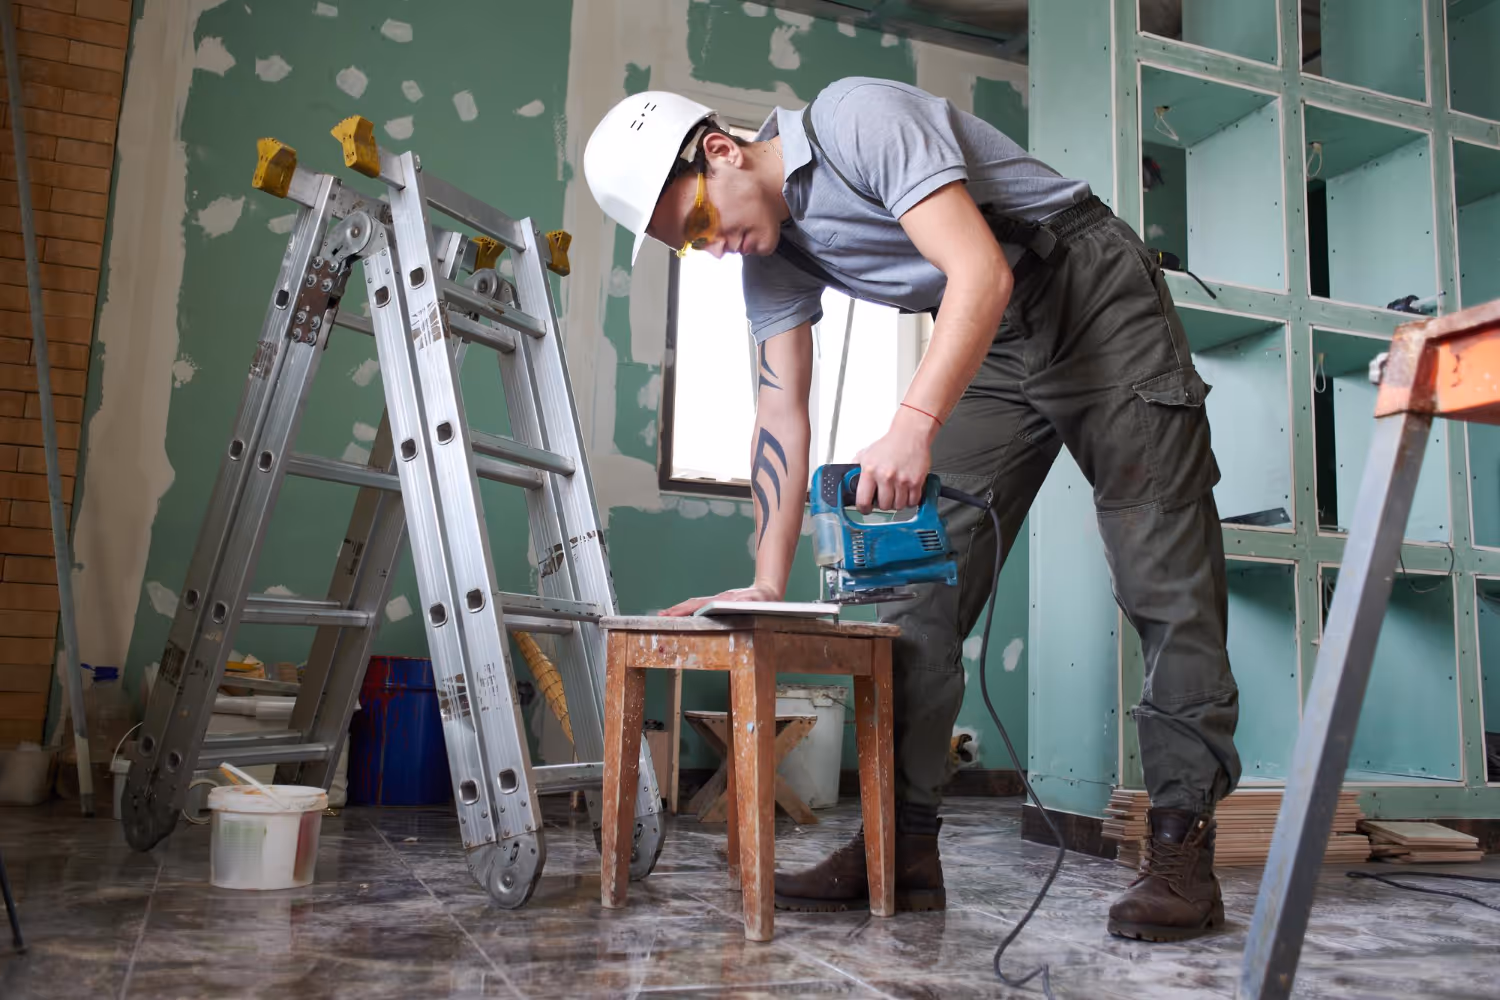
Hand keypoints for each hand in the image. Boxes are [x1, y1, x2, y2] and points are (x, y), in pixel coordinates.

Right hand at [660, 580, 782, 616]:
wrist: (768, 591)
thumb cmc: (764, 599)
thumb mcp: (758, 601)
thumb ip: (749, 601)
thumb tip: (738, 602)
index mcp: (721, 600)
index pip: (697, 605)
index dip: (682, 610)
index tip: (670, 614)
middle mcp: (717, 599)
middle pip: (691, 604)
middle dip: (675, 610)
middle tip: (660, 617)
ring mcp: (717, 601)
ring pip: (694, 605)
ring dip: (680, 610)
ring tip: (666, 616)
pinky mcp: (719, 605)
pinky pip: (700, 607)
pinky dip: (689, 610)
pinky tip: (684, 616)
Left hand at [853, 407, 937, 512]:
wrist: (910, 435)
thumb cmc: (889, 444)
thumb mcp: (866, 454)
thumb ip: (855, 467)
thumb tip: (848, 480)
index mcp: (870, 471)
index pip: (863, 500)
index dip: (864, 508)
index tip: (866, 509)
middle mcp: (885, 476)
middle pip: (883, 506)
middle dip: (883, 504)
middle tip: (884, 498)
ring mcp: (902, 480)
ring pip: (898, 506)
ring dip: (897, 503)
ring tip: (896, 494)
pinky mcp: (916, 481)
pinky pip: (912, 501)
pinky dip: (909, 501)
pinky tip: (906, 493)